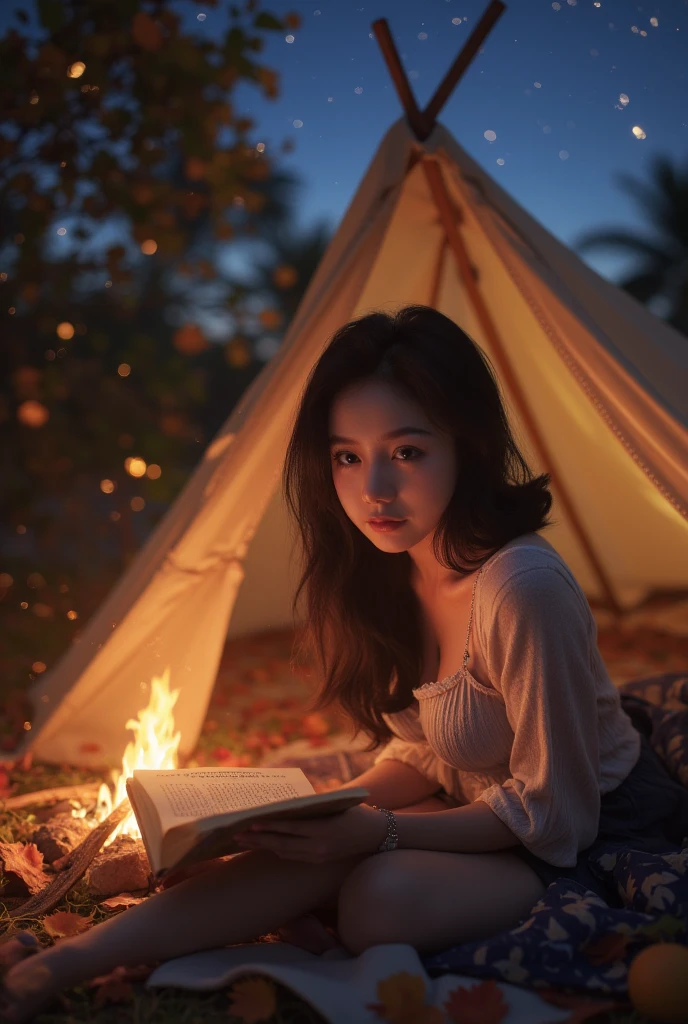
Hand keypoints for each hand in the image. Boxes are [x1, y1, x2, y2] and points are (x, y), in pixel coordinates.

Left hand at [233, 804, 388, 862]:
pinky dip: (277, 850)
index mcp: (324, 831)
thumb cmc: (355, 811)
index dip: (270, 826)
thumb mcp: (334, 805)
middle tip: (236, 834)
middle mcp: (320, 848)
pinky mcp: (318, 862)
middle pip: (282, 844)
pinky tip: (264, 844)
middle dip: (257, 840)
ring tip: (243, 840)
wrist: (377, 835)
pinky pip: (293, 857)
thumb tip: (283, 805)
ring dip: (263, 846)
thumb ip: (311, 807)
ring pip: (284, 853)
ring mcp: (319, 857)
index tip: (250, 822)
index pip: (290, 828)